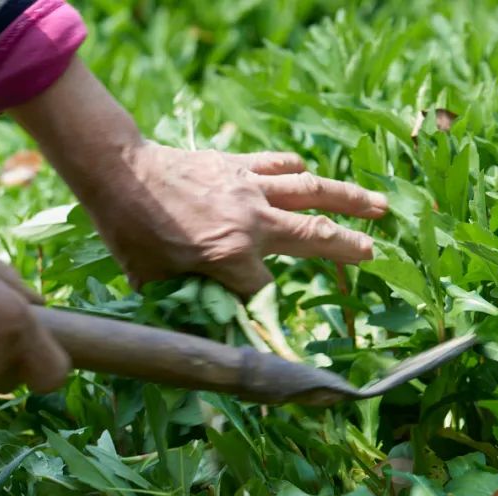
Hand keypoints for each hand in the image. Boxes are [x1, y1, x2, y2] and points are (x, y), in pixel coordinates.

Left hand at [89, 142, 387, 295]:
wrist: (118, 173)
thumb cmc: (131, 232)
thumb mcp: (155, 282)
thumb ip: (187, 304)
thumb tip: (206, 329)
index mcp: (231, 255)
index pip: (262, 292)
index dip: (259, 309)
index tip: (255, 320)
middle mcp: (251, 220)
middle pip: (313, 237)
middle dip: (347, 247)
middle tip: (374, 253)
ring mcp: (248, 188)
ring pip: (311, 191)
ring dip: (348, 198)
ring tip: (379, 205)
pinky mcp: (238, 165)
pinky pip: (278, 166)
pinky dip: (296, 171)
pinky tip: (309, 175)